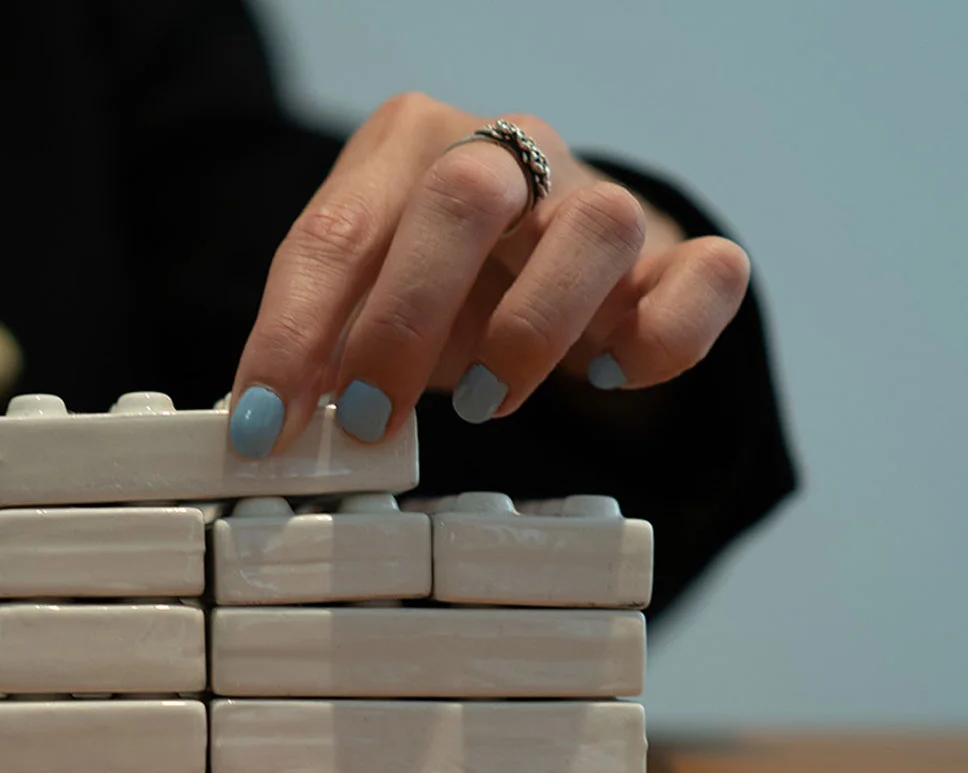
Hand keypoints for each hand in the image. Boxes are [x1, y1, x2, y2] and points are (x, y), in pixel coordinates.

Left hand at [227, 93, 750, 455]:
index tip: (263, 429)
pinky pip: (707, 273)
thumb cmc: (439, 282)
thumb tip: (260, 430)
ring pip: (598, 223)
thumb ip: (317, 347)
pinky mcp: (678, 251)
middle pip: (464, 198)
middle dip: (405, 323)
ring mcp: (599, 194)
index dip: (291, 336)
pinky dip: (664, 336)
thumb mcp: (362, 302)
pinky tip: (608, 375)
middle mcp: (509, 149)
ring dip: (533, 329)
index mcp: (406, 147)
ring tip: (488, 404)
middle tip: (371, 419)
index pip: (336, 233)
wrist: (548, 253)